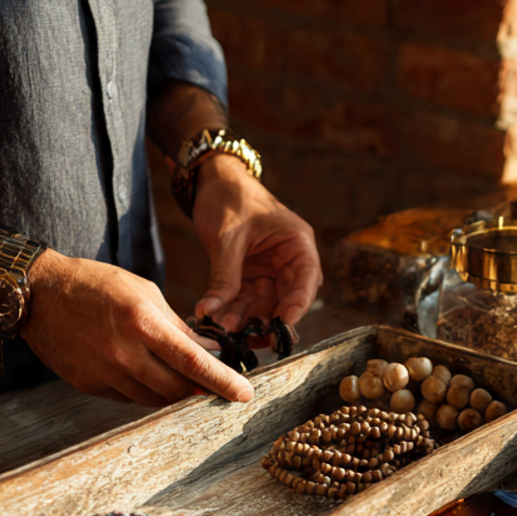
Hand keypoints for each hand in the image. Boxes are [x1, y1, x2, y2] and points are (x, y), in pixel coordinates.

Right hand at [22, 250, 253, 406]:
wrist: (39, 295)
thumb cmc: (96, 285)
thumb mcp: (143, 292)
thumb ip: (177, 325)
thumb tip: (208, 352)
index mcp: (141, 323)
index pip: (192, 362)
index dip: (222, 382)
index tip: (244, 394)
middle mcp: (123, 353)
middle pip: (176, 388)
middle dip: (200, 389)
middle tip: (215, 385)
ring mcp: (104, 373)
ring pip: (154, 399)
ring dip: (174, 392)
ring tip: (181, 377)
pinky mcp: (89, 385)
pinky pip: (129, 398)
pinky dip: (146, 390)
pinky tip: (147, 373)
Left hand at [191, 156, 321, 331]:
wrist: (210, 182)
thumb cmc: (229, 198)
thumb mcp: (227, 237)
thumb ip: (224, 276)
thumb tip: (211, 312)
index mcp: (296, 243)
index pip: (306, 278)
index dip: (298, 302)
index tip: (284, 322)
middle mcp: (288, 260)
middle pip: (285, 297)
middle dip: (265, 316)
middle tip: (246, 333)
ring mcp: (269, 270)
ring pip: (262, 303)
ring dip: (245, 317)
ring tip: (222, 327)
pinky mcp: (249, 275)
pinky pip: (243, 299)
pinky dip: (230, 309)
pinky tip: (214, 319)